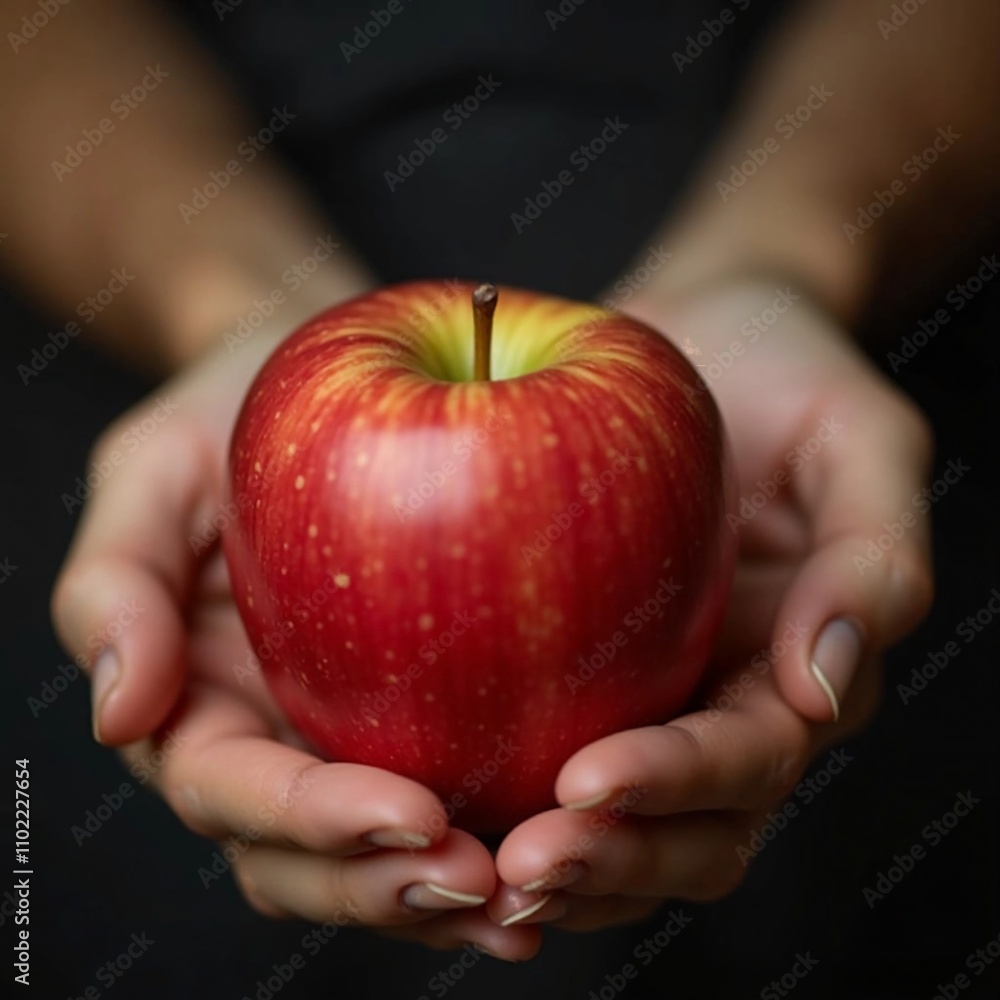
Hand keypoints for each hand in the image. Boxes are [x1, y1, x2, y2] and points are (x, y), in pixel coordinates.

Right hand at [51, 325, 540, 959]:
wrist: (317, 378)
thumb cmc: (228, 416)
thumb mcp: (156, 471)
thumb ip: (116, 582)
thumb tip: (119, 712)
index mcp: (198, 705)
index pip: (234, 792)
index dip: (314, 819)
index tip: (412, 811)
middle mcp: (278, 741)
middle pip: (313, 860)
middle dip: (389, 884)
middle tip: (483, 877)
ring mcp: (357, 735)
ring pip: (389, 856)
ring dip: (451, 891)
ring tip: (536, 889)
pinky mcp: (434, 714)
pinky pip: (467, 790)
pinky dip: (510, 829)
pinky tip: (584, 839)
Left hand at [488, 278, 934, 930]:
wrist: (701, 330)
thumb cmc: (788, 369)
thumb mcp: (858, 438)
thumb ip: (874, 556)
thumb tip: (824, 684)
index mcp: (790, 669)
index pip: (744, 762)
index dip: (674, 786)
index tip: (586, 781)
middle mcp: (713, 700)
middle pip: (677, 830)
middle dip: (606, 859)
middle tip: (521, 864)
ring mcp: (638, 691)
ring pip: (603, 822)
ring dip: (546, 860)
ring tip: (467, 867)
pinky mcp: (566, 666)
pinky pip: (527, 746)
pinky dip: (487, 790)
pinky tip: (418, 796)